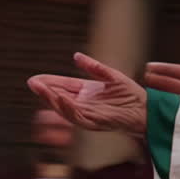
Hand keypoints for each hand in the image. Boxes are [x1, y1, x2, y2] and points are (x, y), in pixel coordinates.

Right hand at [28, 53, 145, 135]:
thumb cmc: (132, 95)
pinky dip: (68, 108)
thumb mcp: (111, 76)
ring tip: (41, 90)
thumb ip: (94, 67)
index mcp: (86, 94)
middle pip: (59, 98)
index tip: (35, 78)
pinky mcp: (96, 122)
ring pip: (65, 109)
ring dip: (52, 99)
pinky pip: (78, 116)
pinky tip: (60, 99)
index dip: (49, 83)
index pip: (63, 87)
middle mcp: (85, 105)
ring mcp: (89, 114)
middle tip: (33, 83)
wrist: (147, 108)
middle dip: (45, 92)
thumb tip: (76, 56)